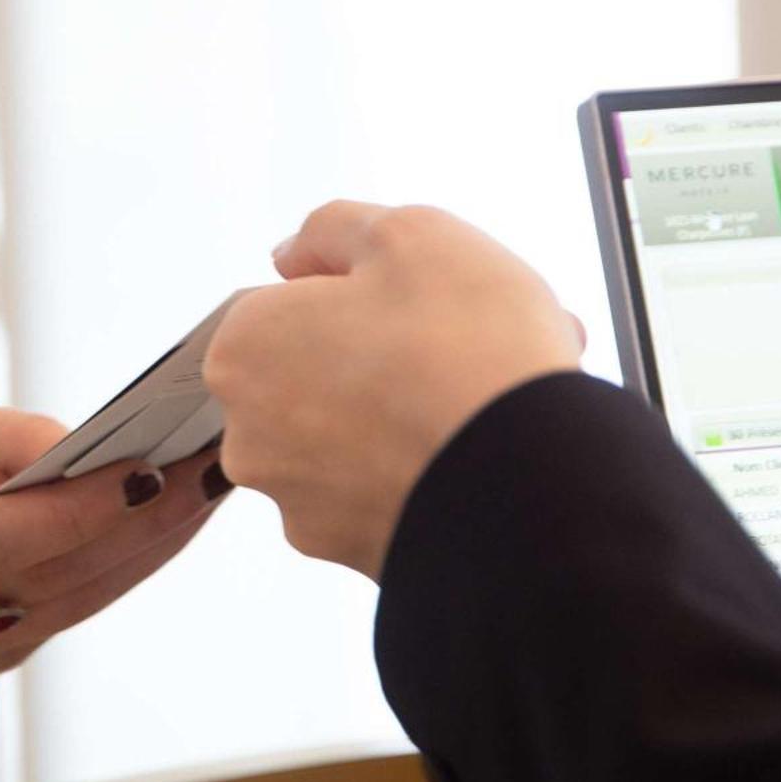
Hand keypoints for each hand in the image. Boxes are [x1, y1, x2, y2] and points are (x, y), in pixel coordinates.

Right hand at [0, 400, 227, 684]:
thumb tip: (90, 448)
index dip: (70, 511)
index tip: (147, 468)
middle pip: (43, 575)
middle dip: (137, 523)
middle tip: (209, 466)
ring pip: (68, 603)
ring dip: (146, 549)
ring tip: (206, 490)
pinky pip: (63, 617)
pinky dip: (118, 571)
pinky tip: (162, 527)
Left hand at [204, 201, 584, 579]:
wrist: (538, 490)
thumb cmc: (468, 351)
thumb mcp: (406, 232)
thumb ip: (333, 229)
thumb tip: (295, 254)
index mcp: (242, 350)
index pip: (288, 303)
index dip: (360, 292)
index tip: (416, 299)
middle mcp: (251, 434)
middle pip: (327, 371)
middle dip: (396, 350)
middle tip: (478, 335)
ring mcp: (299, 500)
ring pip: (364, 431)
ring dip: (424, 404)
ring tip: (504, 387)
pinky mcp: (351, 551)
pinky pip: (389, 488)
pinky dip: (432, 464)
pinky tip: (493, 444)